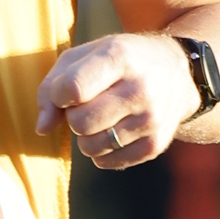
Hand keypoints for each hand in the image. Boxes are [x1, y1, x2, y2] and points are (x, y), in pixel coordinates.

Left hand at [37, 31, 192, 171]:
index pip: (72, 89)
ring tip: (101, 117)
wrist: (177, 72)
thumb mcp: (84, 56)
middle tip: (87, 105)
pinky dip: (102, 151)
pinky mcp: (155, 145)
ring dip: (86, 135)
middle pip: (80, 122)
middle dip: (73, 117)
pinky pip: (106, 162)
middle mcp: (139, 89)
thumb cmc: (119, 61)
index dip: (59, 95)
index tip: (67, 90)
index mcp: (119, 57)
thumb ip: (52, 86)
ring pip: (90, 147)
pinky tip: (114, 130)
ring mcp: (150, 119)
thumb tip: (42, 128)